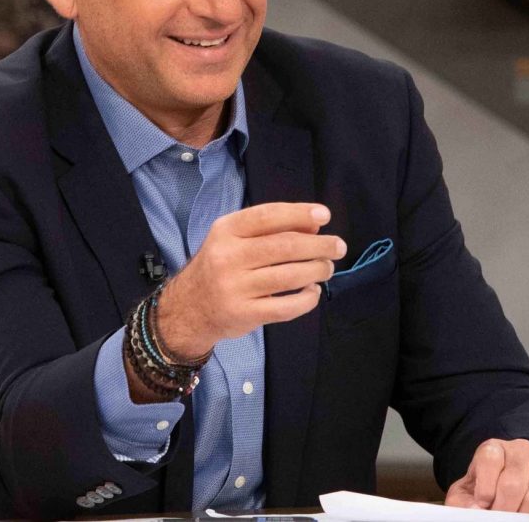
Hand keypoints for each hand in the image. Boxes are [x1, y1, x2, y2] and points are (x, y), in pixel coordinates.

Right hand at [156, 202, 345, 358]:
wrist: (189, 308)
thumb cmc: (220, 266)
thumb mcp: (235, 239)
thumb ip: (270, 229)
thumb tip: (314, 224)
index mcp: (226, 231)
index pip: (267, 216)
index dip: (299, 214)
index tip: (324, 216)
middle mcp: (228, 257)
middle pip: (283, 246)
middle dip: (318, 245)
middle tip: (338, 246)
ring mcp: (234, 287)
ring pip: (288, 276)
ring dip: (316, 270)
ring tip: (327, 267)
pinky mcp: (243, 314)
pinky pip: (285, 308)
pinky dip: (306, 299)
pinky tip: (313, 291)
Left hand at [445, 439, 528, 515]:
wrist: (521, 483)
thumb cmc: (491, 489)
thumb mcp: (470, 493)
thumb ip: (463, 502)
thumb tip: (473, 511)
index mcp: (494, 448)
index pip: (489, 459)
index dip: (485, 487)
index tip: (483, 505)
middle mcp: (521, 449)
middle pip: (513, 484)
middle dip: (504, 510)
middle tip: (501, 519)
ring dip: (524, 516)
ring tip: (518, 519)